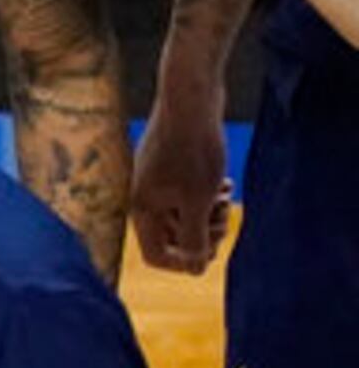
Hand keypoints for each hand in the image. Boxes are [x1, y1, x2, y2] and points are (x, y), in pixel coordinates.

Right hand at [128, 82, 233, 273]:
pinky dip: (204, 195)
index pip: (154, 255)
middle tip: (224, 218)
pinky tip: (223, 184)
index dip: (182, 262)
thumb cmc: (194, 149)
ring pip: (181, 213)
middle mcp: (143, 198)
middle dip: (200, 234)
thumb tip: (195, 270)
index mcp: (142, 209)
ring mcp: (154, 181)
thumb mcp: (198, 200)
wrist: (190, 98)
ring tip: (225, 196)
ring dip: (206, 213)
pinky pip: (184, 193)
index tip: (209, 254)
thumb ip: (194, 238)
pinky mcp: (167, 165)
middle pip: (170, 236)